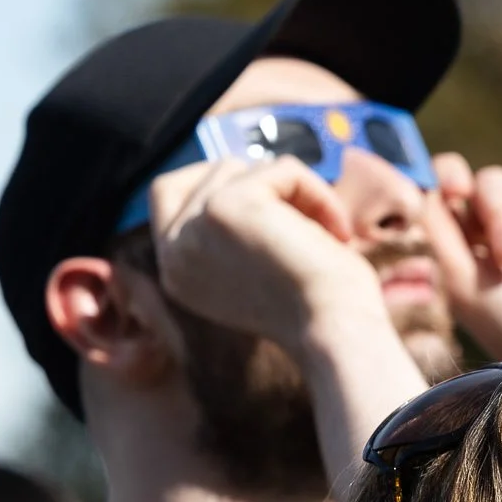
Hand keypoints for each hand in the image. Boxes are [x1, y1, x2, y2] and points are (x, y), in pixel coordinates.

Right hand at [148, 157, 388, 353]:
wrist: (336, 334)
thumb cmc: (319, 312)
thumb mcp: (258, 271)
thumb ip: (234, 234)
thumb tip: (247, 176)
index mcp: (177, 275)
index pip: (166, 195)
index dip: (215, 182)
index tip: (265, 195)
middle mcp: (174, 254)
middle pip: (210, 172)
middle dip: (261, 183)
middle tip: (302, 216)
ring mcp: (194, 228)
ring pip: (247, 168)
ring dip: (296, 193)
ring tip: (325, 235)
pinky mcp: (225, 207)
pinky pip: (281, 169)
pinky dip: (318, 193)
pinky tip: (336, 234)